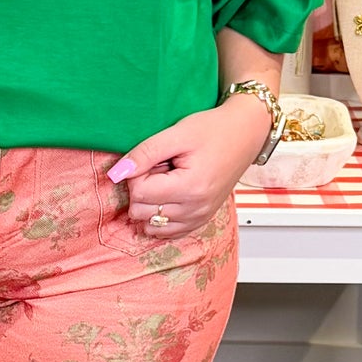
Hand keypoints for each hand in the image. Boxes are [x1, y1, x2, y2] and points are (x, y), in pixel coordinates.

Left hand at [108, 92, 271, 234]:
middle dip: (143, 189)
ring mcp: (199, 218)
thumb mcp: (176, 134)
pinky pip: (167, 232)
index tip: (152, 159)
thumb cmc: (213, 130)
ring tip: (168, 180)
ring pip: (151, 225)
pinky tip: (169, 195)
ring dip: (152, 203)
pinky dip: (160, 216)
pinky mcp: (200, 221)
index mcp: (190, 188)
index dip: (136, 174)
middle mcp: (196, 209)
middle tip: (160, 168)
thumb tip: (116, 173)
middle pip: (141, 212)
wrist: (245, 133)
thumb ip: (144, 153)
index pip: (139, 194)